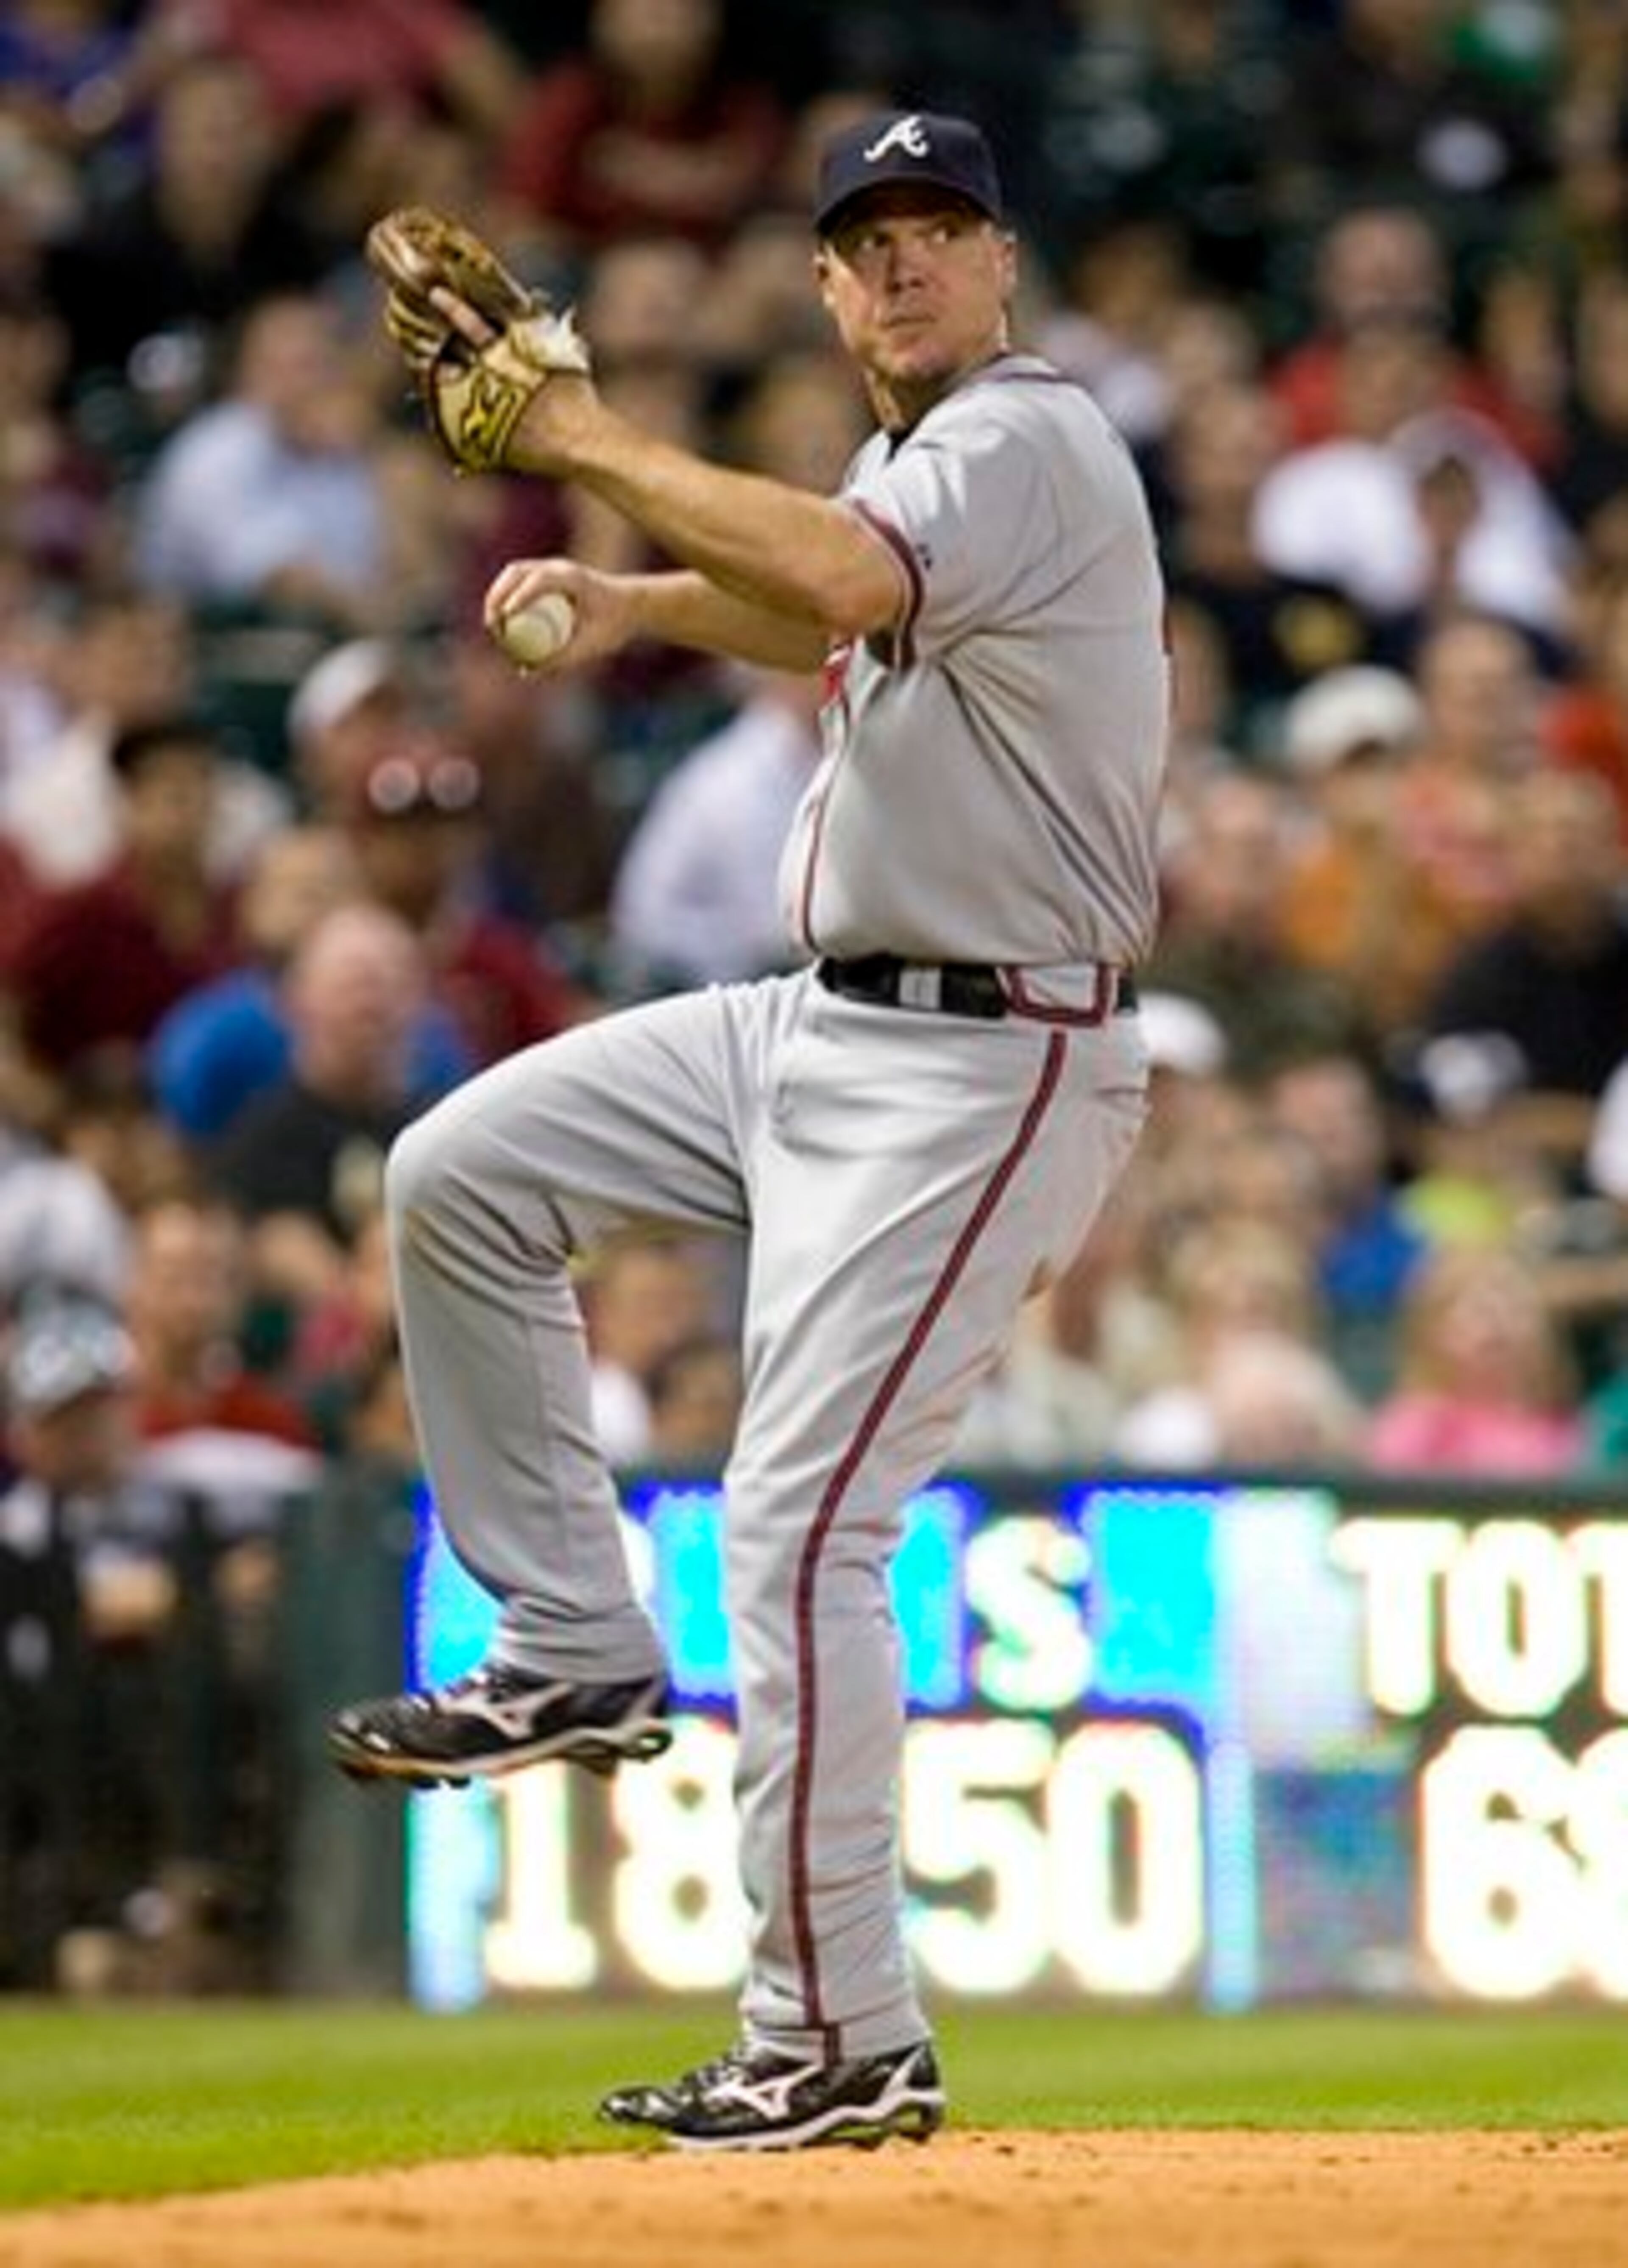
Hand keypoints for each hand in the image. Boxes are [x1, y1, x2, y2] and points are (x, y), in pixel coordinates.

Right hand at [483, 558, 636, 672]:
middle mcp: (560, 567)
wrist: (631, 605)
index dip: (518, 597)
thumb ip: (562, 658)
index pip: (538, 580)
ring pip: (514, 573)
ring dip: (497, 594)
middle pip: (516, 572)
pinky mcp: (548, 575)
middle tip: (490, 624)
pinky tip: (500, 620)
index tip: (504, 618)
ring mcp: (552, 568)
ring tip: (490, 622)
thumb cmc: (614, 626)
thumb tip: (526, 671)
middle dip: (497, 595)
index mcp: (573, 577)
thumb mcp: (592, 645)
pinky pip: (520, 582)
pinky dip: (506, 597)